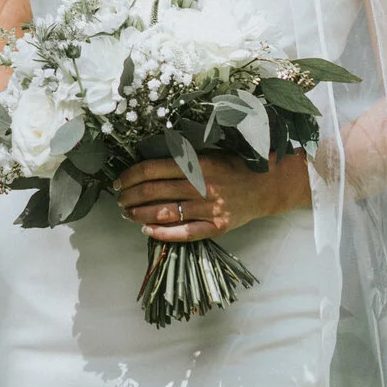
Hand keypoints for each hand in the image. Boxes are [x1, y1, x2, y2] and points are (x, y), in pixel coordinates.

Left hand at [113, 151, 306, 242]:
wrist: (268, 185)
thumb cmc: (234, 166)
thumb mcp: (208, 153)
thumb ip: (181, 159)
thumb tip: (146, 168)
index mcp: (196, 163)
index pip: (152, 170)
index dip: (129, 176)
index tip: (118, 182)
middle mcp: (200, 185)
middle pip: (152, 192)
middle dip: (129, 197)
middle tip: (119, 201)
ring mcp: (209, 208)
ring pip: (164, 213)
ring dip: (139, 215)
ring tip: (127, 214)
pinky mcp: (217, 226)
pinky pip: (184, 233)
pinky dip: (163, 233)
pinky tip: (147, 231)